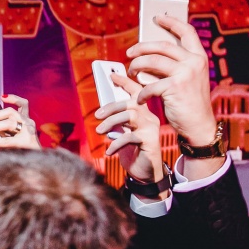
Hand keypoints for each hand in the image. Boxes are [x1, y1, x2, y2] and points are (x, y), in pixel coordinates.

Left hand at [0, 94, 39, 148]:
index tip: (2, 96)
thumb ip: (2, 131)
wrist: (35, 160)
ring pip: (10, 122)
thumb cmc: (21, 148)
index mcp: (26, 120)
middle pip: (11, 111)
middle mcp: (28, 122)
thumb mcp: (10, 137)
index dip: (13, 98)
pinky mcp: (26, 141)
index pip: (23, 104)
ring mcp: (28, 131)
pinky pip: (8, 139)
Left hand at [96, 72, 164, 187]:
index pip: (136, 93)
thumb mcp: (122, 134)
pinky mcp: (149, 141)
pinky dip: (116, 144)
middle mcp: (149, 118)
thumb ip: (116, 122)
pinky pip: (130, 137)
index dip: (125, 82)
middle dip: (112, 106)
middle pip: (131, 103)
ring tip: (100, 131)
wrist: (145, 173)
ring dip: (112, 122)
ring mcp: (151, 129)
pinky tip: (109, 151)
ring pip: (131, 116)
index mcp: (143, 114)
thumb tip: (102, 111)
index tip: (112, 75)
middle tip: (97, 116)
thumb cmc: (133, 152)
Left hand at [127, 14, 215, 145]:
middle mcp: (194, 61)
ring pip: (152, 61)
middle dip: (141, 47)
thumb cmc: (187, 101)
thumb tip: (147, 54)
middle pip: (161, 45)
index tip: (156, 18)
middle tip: (129, 52)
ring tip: (131, 72)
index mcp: (198, 56)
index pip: (186, 31)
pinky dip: (141, 92)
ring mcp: (186, 73)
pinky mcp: (175, 87)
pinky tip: (140, 98)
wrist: (197, 123)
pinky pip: (149, 85)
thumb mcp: (185, 78)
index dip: (171, 22)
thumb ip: (172, 65)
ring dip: (136, 66)